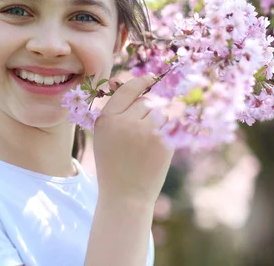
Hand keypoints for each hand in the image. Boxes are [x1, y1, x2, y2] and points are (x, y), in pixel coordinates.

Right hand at [93, 74, 173, 205]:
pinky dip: (166, 132)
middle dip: (147, 110)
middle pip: (146, 100)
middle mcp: (126, 122)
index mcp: (107, 119)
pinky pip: (169, 125)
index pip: (127, 89)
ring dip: (158, 120)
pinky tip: (155, 147)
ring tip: (147, 140)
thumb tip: (130, 82)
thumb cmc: (113, 163)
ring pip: (160, 112)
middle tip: (142, 129)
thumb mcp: (104, 135)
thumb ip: (115, 110)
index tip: (149, 78)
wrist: (125, 195)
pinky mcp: (162, 143)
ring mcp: (146, 132)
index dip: (140, 82)